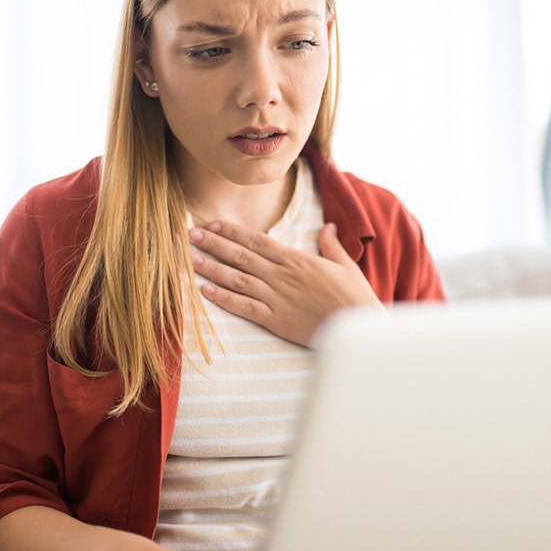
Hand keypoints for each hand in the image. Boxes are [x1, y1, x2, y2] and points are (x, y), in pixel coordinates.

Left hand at [188, 220, 382, 346]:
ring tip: (192, 259)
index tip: (214, 224)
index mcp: (297, 259)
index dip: (233, 232)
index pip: (258, 240)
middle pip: (241, 256)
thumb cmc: (354, 296)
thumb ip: (330, 245)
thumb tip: (325, 227)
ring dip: (213, 268)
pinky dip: (224, 299)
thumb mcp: (345, 264)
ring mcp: (277, 298)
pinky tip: (206, 291)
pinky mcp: (276, 320)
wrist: (359, 325)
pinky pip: (245, 307)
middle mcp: (282, 275)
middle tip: (192, 234)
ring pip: (238, 279)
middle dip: (215, 244)